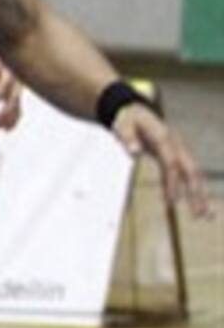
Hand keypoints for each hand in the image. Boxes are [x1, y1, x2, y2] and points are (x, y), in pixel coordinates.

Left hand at [0, 46, 21, 130]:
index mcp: (10, 72)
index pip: (4, 88)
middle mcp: (17, 82)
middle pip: (12, 101)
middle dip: (4, 115)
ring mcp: (18, 90)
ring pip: (16, 108)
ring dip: (7, 121)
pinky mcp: (15, 95)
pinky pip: (17, 110)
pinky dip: (13, 120)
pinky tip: (6, 130)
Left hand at [113, 104, 211, 218]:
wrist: (136, 111)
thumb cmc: (128, 120)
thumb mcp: (122, 125)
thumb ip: (127, 138)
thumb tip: (134, 151)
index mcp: (163, 136)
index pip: (171, 162)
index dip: (172, 182)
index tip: (171, 202)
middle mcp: (177, 143)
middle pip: (190, 169)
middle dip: (196, 192)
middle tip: (199, 214)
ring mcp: (180, 149)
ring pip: (193, 173)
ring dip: (200, 194)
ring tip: (205, 216)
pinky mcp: (179, 155)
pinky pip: (187, 174)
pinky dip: (193, 189)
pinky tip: (197, 205)